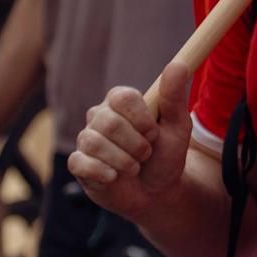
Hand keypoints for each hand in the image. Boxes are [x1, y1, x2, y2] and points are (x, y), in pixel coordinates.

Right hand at [65, 61, 192, 222]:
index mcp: (121, 102)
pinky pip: (81, 163)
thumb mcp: (178, 127)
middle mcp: (100, 117)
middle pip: (108, 122)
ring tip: (135, 167)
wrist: (158, 192)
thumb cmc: (166, 155)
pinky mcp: (78, 164)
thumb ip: (175, 97)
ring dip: (125, 162)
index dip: (141, 118)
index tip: (154, 132)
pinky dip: (105, 173)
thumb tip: (178, 64)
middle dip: (136, 145)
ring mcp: (87, 140)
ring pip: (94, 144)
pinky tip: (115, 178)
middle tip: (147, 154)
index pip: (121, 96)